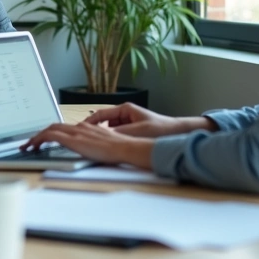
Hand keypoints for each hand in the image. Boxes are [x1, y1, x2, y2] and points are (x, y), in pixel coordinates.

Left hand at [21, 122, 153, 168]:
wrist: (126, 148)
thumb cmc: (119, 150)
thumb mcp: (102, 146)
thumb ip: (92, 146)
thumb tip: (86, 152)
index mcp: (86, 128)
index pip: (63, 127)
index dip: (51, 132)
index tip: (42, 140)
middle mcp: (79, 127)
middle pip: (53, 126)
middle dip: (39, 134)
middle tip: (29, 143)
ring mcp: (76, 132)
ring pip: (49, 129)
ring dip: (36, 137)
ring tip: (28, 146)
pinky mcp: (74, 139)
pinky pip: (51, 135)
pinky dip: (40, 139)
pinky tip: (34, 146)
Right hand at [83, 102, 213, 137]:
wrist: (179, 132)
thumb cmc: (161, 129)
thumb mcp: (138, 131)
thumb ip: (120, 133)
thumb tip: (103, 136)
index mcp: (125, 109)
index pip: (100, 114)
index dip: (88, 122)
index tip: (79, 129)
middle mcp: (125, 114)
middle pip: (103, 122)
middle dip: (94, 130)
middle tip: (84, 139)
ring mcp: (128, 122)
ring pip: (110, 130)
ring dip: (105, 137)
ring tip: (98, 146)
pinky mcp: (133, 131)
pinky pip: (118, 135)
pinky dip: (114, 140)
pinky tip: (112, 148)